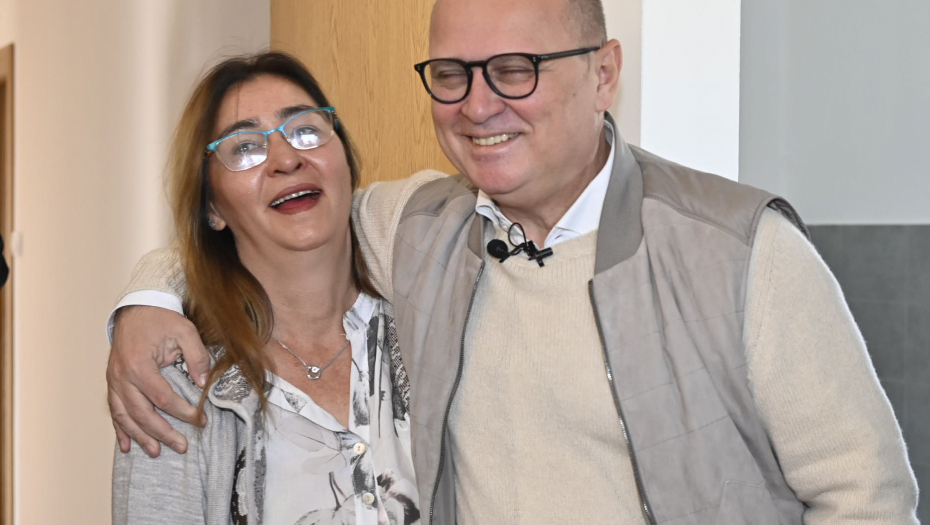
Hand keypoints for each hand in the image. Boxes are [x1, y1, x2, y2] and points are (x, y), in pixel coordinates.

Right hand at [106, 306, 210, 456]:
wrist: (137, 308)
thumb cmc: (161, 319)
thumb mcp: (185, 330)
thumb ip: (197, 355)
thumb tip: (203, 383)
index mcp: (140, 365)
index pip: (163, 398)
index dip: (183, 412)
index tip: (201, 420)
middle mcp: (122, 377)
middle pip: (142, 413)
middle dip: (163, 433)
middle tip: (182, 446)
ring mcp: (114, 381)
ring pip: (125, 416)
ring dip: (140, 436)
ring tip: (156, 452)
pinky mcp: (112, 382)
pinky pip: (114, 410)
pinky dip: (120, 430)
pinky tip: (127, 446)